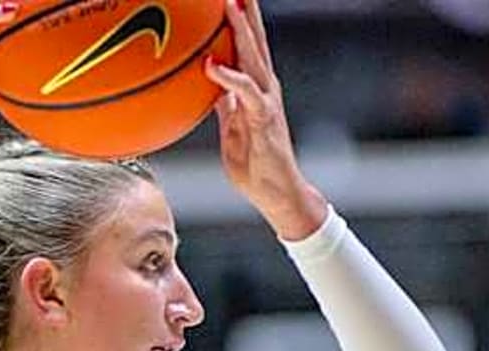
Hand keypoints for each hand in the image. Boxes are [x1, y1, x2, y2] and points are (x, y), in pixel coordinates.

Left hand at [204, 0, 326, 239]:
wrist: (277, 193)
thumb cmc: (254, 165)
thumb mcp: (232, 129)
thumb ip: (225, 104)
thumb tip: (211, 85)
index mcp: (256, 86)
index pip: (247, 44)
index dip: (238, 18)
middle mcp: (265, 86)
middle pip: (254, 38)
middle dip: (244, 10)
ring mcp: (267, 100)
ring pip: (253, 56)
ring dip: (241, 29)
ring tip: (229, 3)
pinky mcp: (264, 118)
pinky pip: (246, 92)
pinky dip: (229, 76)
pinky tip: (212, 64)